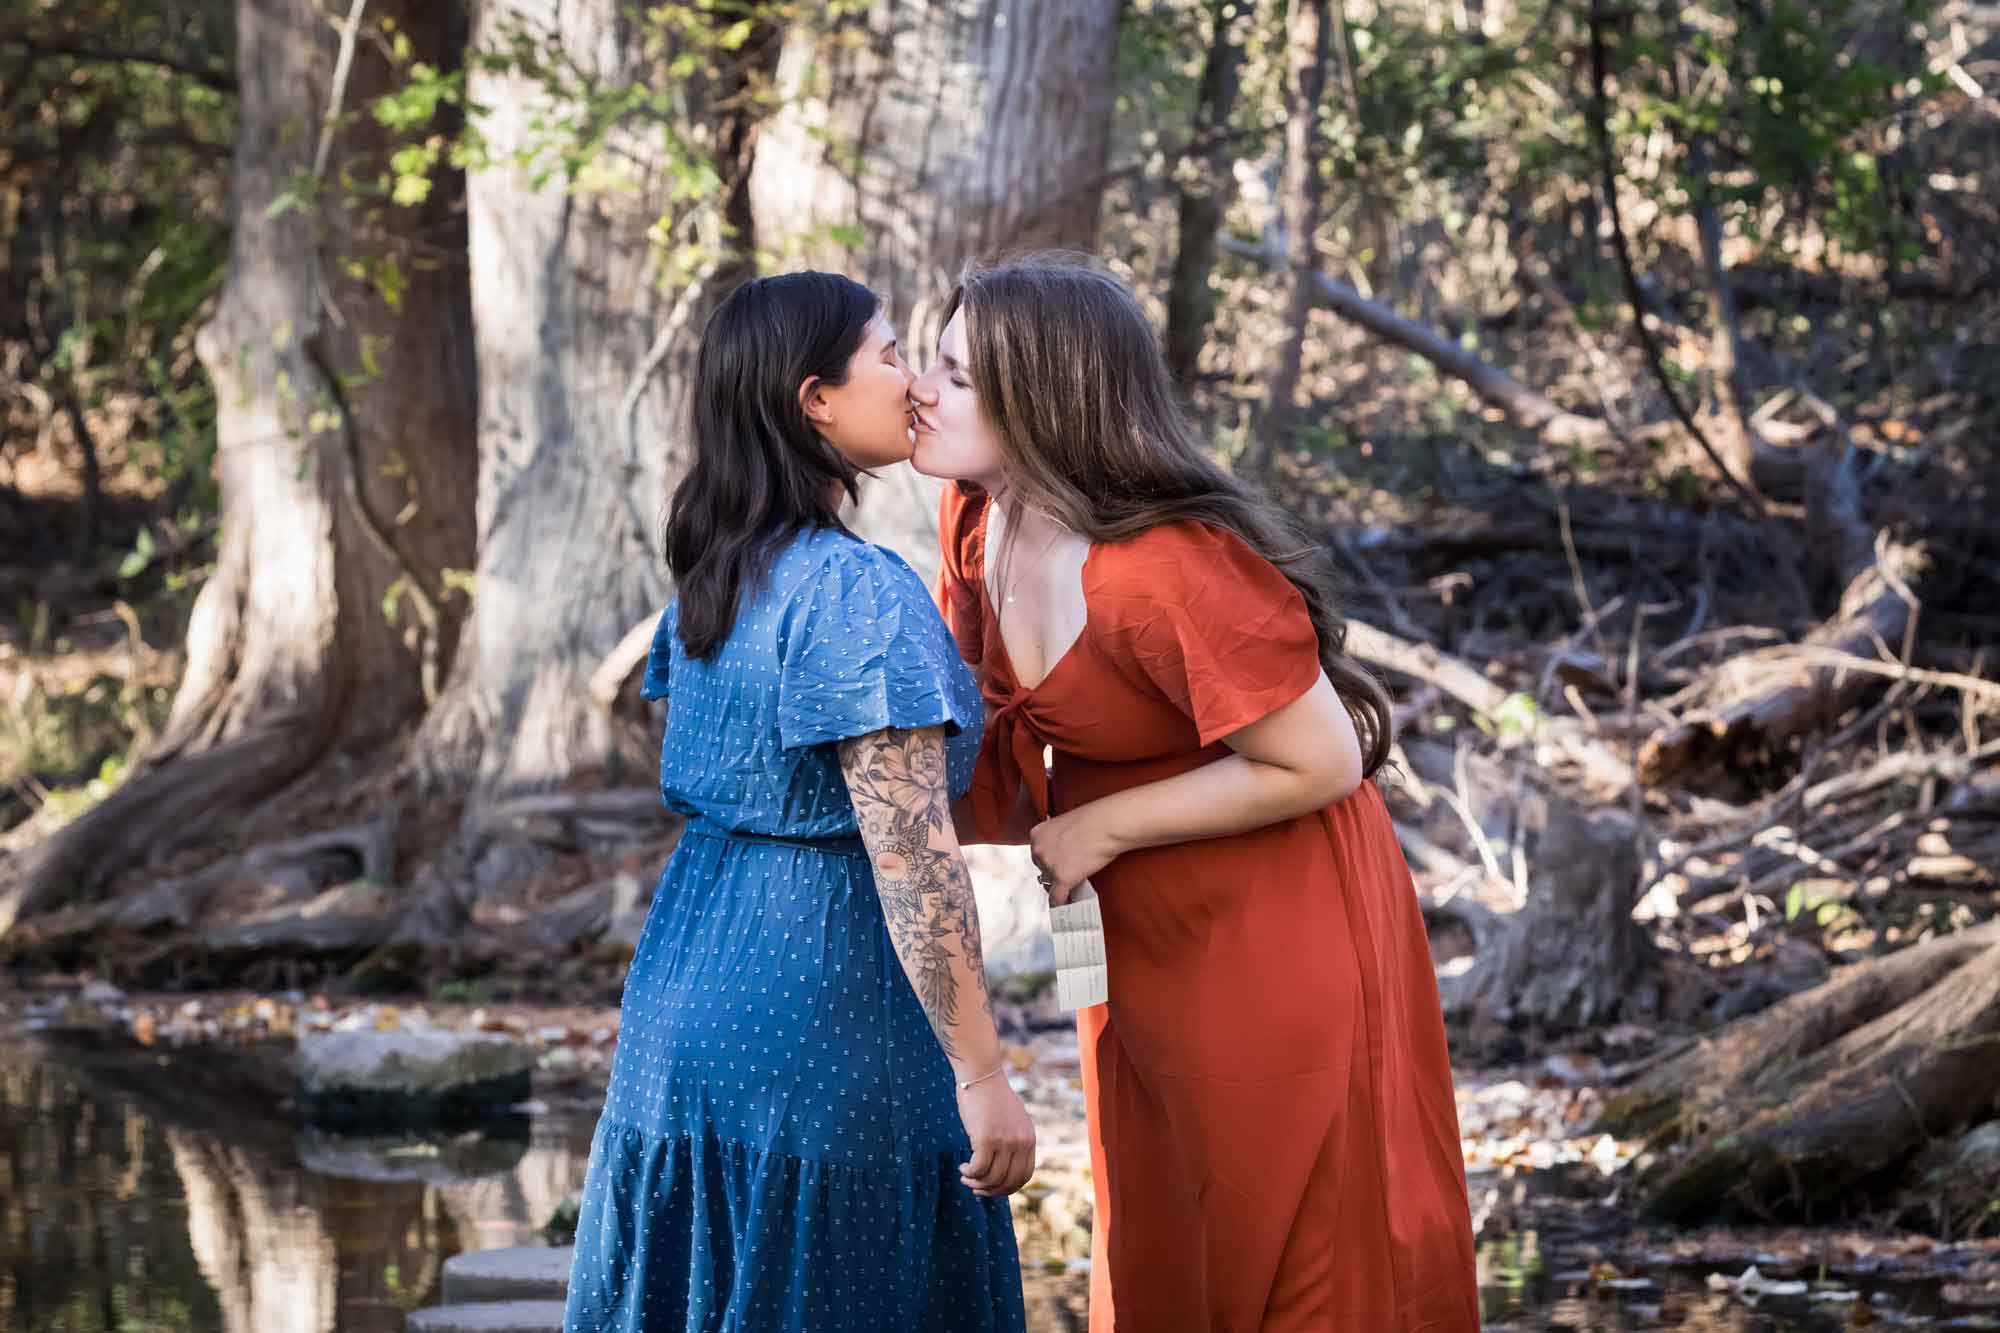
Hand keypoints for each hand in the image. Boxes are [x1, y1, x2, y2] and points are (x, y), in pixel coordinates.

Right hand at [957, 1075, 1035, 1196]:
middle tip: (975, 1186)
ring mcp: (1005, 1142)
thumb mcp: (1011, 1119)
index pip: (1024, 1176)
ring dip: (976, 1182)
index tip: (992, 1187)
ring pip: (991, 1178)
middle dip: (990, 1190)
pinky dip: (969, 1172)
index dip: (1007, 1187)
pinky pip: (978, 1169)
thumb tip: (1004, 1165)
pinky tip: (962, 1166)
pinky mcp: (987, 1139)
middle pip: (1008, 1182)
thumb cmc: (991, 1095)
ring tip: (965, 1175)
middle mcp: (1021, 1142)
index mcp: (1029, 1138)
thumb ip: (1012, 1139)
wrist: (981, 1073)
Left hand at [1029, 802, 1122, 905]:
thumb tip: (1063, 853)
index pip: (1038, 854)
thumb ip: (1059, 838)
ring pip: (1050, 884)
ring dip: (1059, 887)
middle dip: (1053, 873)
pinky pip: (1057, 897)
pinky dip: (1061, 904)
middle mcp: (1038, 849)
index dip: (1048, 861)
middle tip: (1067, 876)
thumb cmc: (1094, 819)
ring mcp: (1049, 864)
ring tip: (1070, 892)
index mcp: (1037, 834)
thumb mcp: (1067, 823)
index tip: (1055, 867)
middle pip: (1042, 870)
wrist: (1108, 824)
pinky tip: (1065, 908)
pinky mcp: (1062, 878)